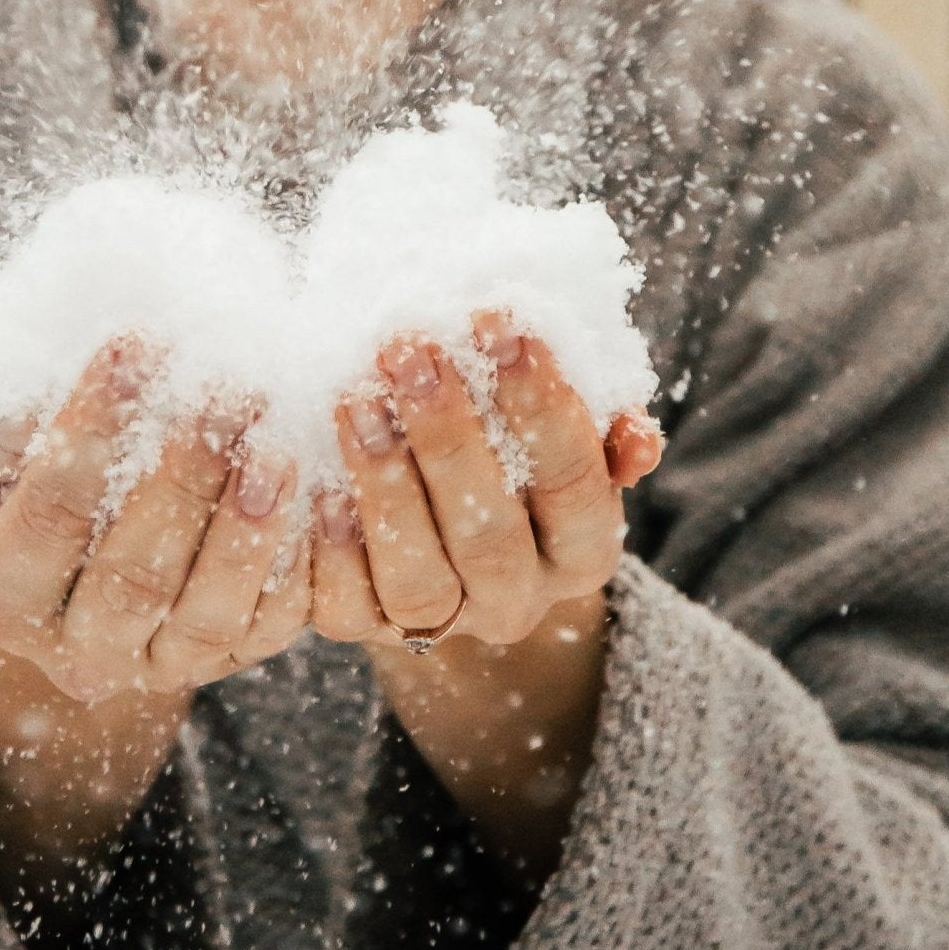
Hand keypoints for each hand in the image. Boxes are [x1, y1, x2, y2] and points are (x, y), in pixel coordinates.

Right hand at [0, 341, 309, 706]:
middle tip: (227, 389)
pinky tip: (322, 494)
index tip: (135, 346)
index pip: (52, 514)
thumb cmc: (38, 499)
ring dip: (246, 526)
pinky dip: (301, 560)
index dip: (91, 430)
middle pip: (135, 574)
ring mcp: (165, 665)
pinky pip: (275, 619)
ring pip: (208, 610)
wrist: (93, 585)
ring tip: (276, 443)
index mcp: (8, 601)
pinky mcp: (238, 657)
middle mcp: (82, 654)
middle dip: (184, 477)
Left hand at [311, 311, 662, 650]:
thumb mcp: (555, 422)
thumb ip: (599, 419)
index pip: (572, 483)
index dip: (539, 404)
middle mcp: (518, 601)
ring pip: (418, 578)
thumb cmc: (503, 433)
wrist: (429, 511)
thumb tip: (634, 440)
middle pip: (490, 535)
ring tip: (354, 396)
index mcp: (581, 551)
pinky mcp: (360, 628)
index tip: (497, 321)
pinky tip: (314, 477)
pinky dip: (330, 544)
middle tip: (407, 348)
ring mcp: (441, 625)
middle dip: (447, 435)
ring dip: (384, 483)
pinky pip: (342, 603)